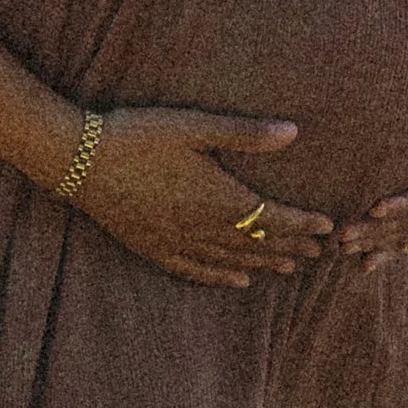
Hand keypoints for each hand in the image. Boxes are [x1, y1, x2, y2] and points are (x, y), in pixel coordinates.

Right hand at [71, 106, 330, 288]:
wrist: (80, 160)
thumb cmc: (139, 134)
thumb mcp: (195, 126)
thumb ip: (244, 134)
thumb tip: (292, 133)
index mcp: (219, 197)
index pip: (273, 218)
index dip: (303, 224)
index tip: (327, 228)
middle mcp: (203, 227)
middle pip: (256, 243)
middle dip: (290, 247)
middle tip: (317, 254)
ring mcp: (177, 241)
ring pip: (231, 260)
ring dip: (262, 264)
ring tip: (287, 268)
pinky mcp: (153, 246)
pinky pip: (195, 270)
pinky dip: (220, 277)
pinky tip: (236, 281)